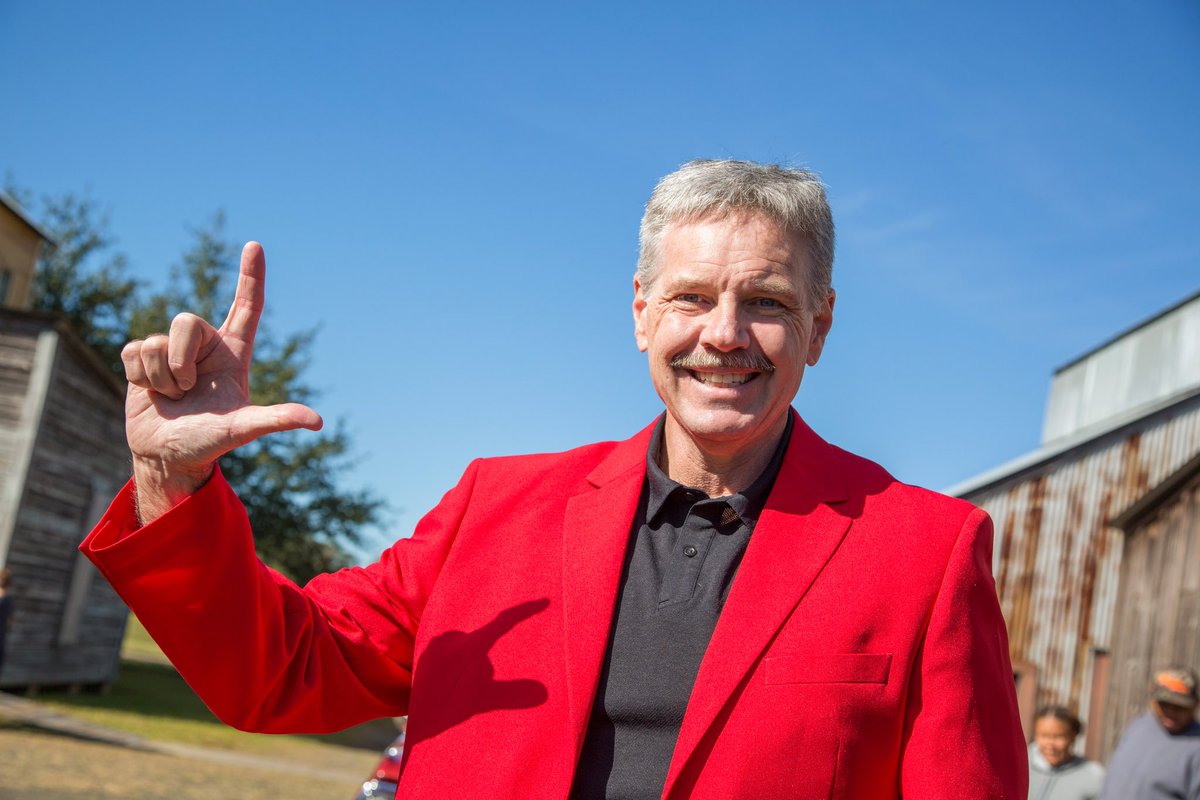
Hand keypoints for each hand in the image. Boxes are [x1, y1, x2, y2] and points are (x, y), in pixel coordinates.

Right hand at [121, 242, 322, 521]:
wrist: (167, 456)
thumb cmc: (209, 441)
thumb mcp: (243, 429)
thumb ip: (276, 420)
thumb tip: (317, 422)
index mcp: (233, 353)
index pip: (247, 306)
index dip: (251, 276)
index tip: (255, 245)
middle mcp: (204, 345)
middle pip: (185, 321)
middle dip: (180, 362)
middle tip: (187, 391)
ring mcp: (172, 349)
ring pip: (156, 342)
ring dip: (160, 377)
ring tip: (171, 397)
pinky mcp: (142, 357)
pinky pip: (134, 351)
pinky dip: (140, 377)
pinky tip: (149, 392)